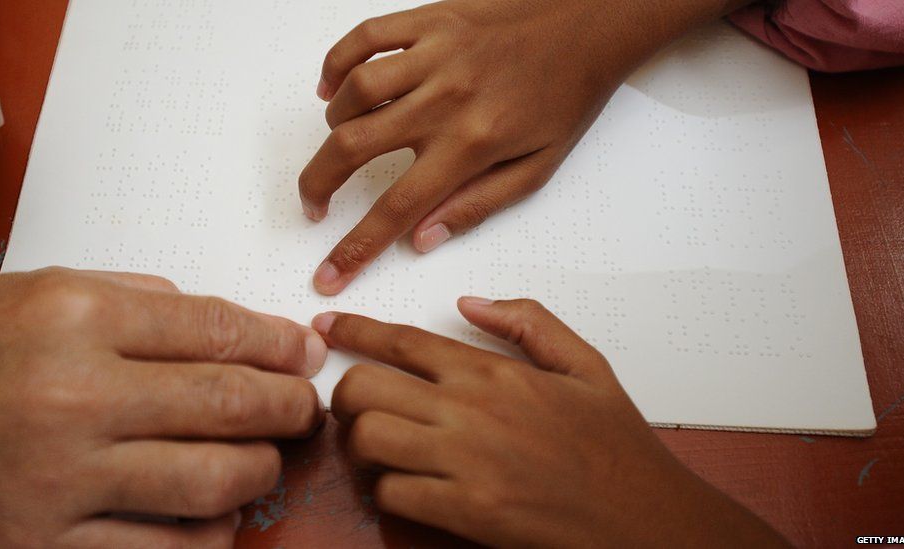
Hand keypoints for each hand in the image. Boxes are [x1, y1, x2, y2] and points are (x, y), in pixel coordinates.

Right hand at [0, 269, 326, 547]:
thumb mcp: (39, 294)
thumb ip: (136, 301)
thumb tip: (227, 327)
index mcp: (74, 317)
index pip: (216, 329)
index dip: (279, 343)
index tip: (305, 352)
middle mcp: (72, 396)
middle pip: (228, 402)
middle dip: (289, 406)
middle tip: (306, 408)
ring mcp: (58, 479)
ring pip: (210, 481)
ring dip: (259, 470)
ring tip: (264, 459)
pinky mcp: (41, 546)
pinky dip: (209, 535)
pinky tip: (218, 515)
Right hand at [300, 0, 743, 294]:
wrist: (590, 25)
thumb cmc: (567, 96)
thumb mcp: (537, 169)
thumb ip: (476, 206)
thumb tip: (422, 239)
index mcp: (473, 144)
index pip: (397, 207)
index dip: (354, 248)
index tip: (328, 274)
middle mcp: (445, 99)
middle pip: (353, 145)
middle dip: (318, 183)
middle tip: (313, 204)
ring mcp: (433, 54)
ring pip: (353, 91)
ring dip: (333, 123)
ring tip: (339, 140)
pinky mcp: (430, 20)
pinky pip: (366, 37)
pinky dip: (336, 63)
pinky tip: (332, 86)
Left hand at [314, 298, 787, 546]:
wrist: (645, 518)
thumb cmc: (616, 446)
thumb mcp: (585, 365)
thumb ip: (528, 322)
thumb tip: (470, 302)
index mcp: (494, 372)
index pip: (402, 340)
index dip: (354, 330)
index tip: (329, 327)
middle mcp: (470, 410)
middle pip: (366, 387)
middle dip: (346, 394)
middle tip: (354, 405)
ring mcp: (464, 462)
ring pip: (368, 438)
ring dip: (361, 445)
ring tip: (377, 449)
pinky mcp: (465, 511)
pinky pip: (392, 494)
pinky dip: (388, 492)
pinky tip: (407, 488)